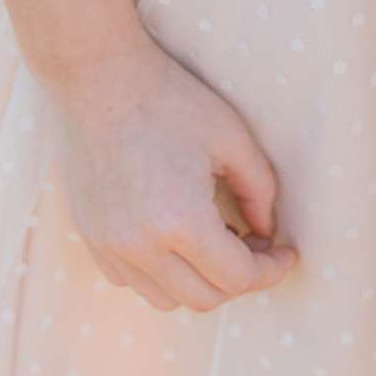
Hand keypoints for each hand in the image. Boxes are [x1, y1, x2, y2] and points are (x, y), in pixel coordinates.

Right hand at [49, 36, 297, 313]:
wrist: (95, 76)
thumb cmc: (167, 98)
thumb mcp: (230, 135)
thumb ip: (259, 188)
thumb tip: (266, 230)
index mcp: (180, 221)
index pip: (236, 278)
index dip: (271, 271)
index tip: (286, 253)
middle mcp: (140, 247)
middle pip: (204, 298)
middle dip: (240, 278)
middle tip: (256, 243)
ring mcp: (109, 246)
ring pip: (166, 298)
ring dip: (198, 281)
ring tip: (215, 238)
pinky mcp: (89, 237)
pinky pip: (131, 280)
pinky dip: (160, 273)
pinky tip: (173, 235)